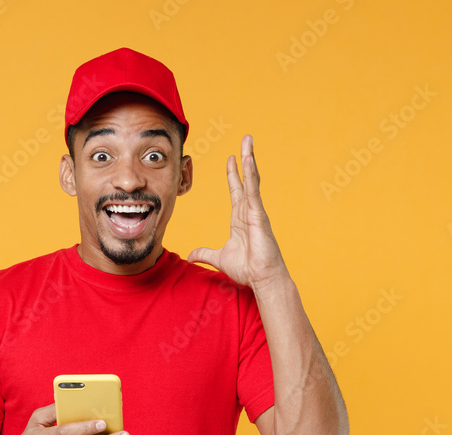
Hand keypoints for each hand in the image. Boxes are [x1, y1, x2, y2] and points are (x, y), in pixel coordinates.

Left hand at [187, 135, 288, 291]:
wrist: (261, 279)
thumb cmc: (247, 269)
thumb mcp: (219, 258)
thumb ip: (204, 254)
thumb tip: (191, 256)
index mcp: (240, 218)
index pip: (236, 190)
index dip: (233, 174)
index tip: (231, 158)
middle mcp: (249, 211)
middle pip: (246, 179)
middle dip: (245, 159)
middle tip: (246, 139)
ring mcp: (255, 211)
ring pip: (252, 180)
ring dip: (250, 159)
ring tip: (248, 141)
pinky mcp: (259, 215)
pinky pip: (254, 191)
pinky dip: (251, 176)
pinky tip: (248, 161)